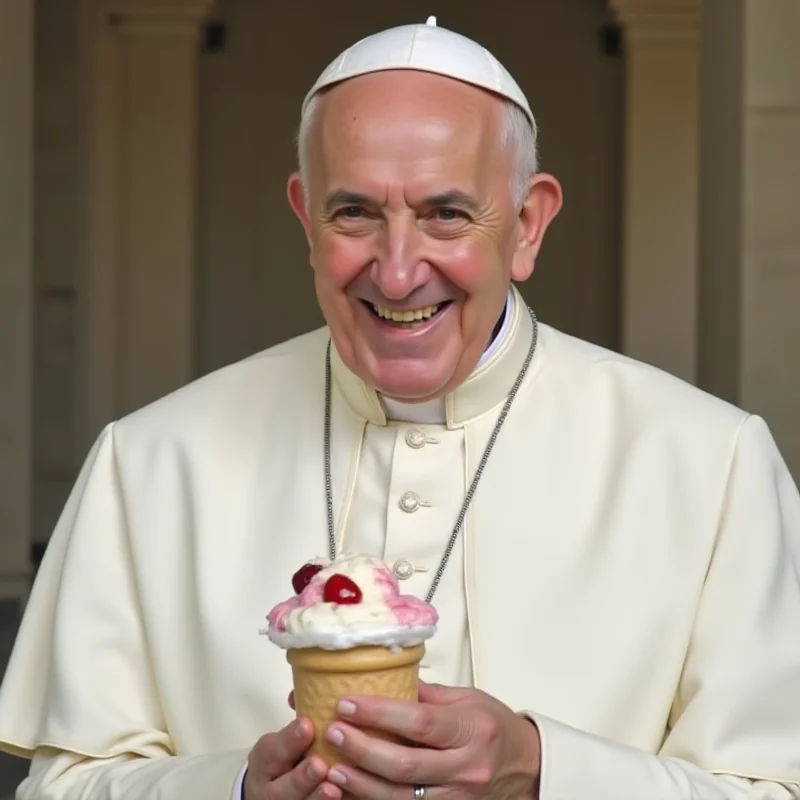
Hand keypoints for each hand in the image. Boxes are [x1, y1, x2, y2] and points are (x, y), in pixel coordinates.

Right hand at [244, 717, 342, 799]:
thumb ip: (296, 720)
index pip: (271, 751)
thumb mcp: (282, 739)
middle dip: (301, 777)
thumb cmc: (286, 759)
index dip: (289, 740)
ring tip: (333, 788)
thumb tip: (302, 692)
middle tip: (319, 764)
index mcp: (266, 761)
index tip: (308, 725)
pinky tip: (343, 797)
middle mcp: (271, 789)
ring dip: (316, 798)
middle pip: (282, 788)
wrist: (273, 795)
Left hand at [318, 681, 540, 798]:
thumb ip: (426, 693)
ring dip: (361, 783)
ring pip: (401, 798)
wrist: (525, 767)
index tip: (349, 703)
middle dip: (363, 749)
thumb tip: (384, 677)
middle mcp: (466, 768)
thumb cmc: (495, 728)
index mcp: (472, 731)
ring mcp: (457, 797)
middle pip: (405, 765)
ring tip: (332, 766)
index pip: (421, 722)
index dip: (380, 714)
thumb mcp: (467, 698)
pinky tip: (351, 790)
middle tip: (334, 732)